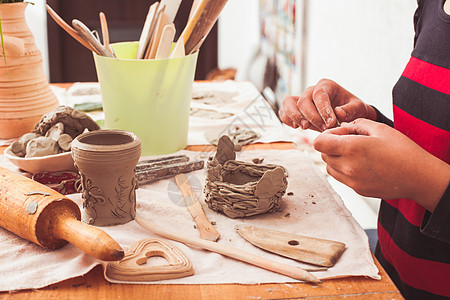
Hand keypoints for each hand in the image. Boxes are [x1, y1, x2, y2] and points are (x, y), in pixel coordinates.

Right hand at [279, 79, 376, 131]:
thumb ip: (351, 110)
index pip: (319, 94)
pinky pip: (284, 111)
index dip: (323, 109)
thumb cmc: (352, 110)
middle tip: (324, 129)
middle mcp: (311, 90)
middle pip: (303, 100)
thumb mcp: (359, 108)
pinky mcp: (295, 110)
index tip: (331, 123)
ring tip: (305, 127)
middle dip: (312, 117)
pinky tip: (296, 127)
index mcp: (326, 86)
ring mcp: (301, 99)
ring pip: (288, 103)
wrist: (347, 116)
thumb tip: (338, 113)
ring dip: (295, 117)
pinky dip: (287, 119)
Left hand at [314, 119, 449, 211]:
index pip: (319, 143)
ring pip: (330, 168)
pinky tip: (362, 164)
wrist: (419, 177)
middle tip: (350, 141)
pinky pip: (342, 178)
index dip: (326, 136)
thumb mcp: (380, 129)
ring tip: (356, 153)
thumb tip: (344, 126)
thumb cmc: (403, 151)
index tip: (339, 133)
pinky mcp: (358, 190)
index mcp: (351, 149)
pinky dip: (345, 170)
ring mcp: (352, 181)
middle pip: (323, 155)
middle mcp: (348, 167)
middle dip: (331, 146)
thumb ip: (357, 124)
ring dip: (336, 159)